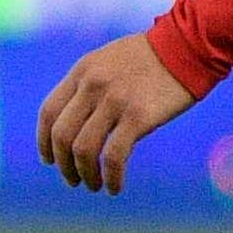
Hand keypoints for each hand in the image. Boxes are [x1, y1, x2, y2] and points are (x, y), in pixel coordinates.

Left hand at [33, 31, 202, 194]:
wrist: (188, 45)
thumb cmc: (152, 57)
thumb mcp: (108, 61)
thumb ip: (89, 85)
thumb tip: (77, 121)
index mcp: (82, 71)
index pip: (48, 112)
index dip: (44, 141)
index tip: (50, 160)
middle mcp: (92, 85)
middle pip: (61, 135)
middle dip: (63, 164)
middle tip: (72, 179)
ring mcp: (114, 101)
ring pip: (84, 150)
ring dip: (85, 175)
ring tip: (94, 185)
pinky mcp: (138, 116)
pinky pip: (114, 156)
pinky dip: (110, 177)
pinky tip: (114, 187)